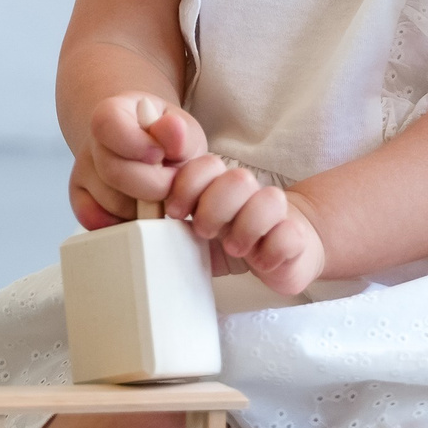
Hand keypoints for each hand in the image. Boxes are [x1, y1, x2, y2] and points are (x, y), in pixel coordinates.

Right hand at [69, 94, 207, 230]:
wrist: (152, 152)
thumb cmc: (169, 142)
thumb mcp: (183, 132)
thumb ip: (181, 133)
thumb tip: (172, 130)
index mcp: (112, 113)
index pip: (107, 125)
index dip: (136, 144)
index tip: (161, 154)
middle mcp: (91, 142)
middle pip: (113, 172)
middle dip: (152, 185)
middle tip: (171, 183)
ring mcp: (84, 173)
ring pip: (111, 203)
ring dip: (144, 207)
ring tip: (159, 195)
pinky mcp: (81, 201)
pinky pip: (97, 222)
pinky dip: (123, 223)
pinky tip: (140, 212)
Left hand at [165, 154, 325, 295]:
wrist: (286, 253)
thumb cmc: (235, 242)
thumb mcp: (200, 234)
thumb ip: (174, 226)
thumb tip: (131, 227)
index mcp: (221, 187)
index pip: (207, 165)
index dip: (188, 184)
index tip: (175, 212)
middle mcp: (250, 194)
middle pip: (238, 178)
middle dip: (215, 208)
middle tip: (205, 232)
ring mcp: (277, 213)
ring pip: (268, 200)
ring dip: (245, 228)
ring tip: (235, 248)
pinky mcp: (296, 237)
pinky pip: (287, 235)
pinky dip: (270, 253)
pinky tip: (260, 262)